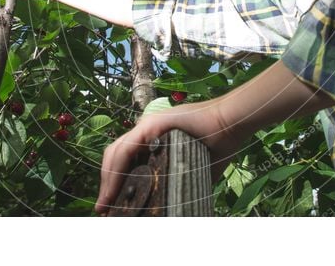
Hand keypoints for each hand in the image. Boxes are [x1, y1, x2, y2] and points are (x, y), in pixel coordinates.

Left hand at [95, 99, 245, 215]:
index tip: (110, 206)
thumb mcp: (193, 170)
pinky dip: (116, 169)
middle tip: (103, 209)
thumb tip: (175, 210)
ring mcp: (147, 125)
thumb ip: (181, 184)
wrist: (231, 124)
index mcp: (153, 139)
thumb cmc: (218, 145)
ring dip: (107, 180)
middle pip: (115, 157)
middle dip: (106, 184)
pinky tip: (114, 187)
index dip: (114, 182)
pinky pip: (126, 148)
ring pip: (116, 153)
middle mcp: (145, 130)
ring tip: (106, 203)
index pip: (125, 160)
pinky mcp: (151, 125)